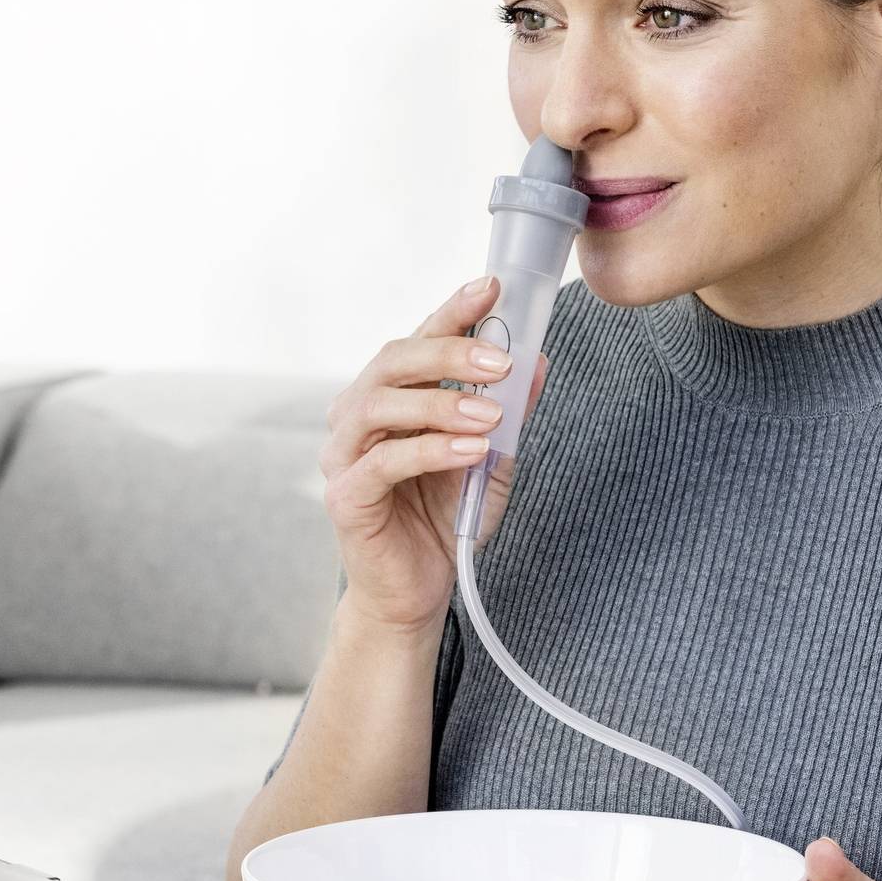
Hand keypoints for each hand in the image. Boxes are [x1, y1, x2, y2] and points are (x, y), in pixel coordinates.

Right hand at [318, 274, 548, 633]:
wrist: (417, 593)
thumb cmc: (444, 521)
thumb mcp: (492, 458)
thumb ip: (509, 411)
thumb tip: (538, 361)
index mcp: (388, 398)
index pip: (417, 341)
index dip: (451, 311)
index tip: (491, 286)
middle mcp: (356, 417)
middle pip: (392, 362)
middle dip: (450, 352)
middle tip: (501, 359)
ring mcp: (343, 456)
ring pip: (380, 405)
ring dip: (442, 402)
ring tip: (490, 414)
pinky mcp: (345, 497)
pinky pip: (384, 461)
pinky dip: (431, 449)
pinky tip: (471, 449)